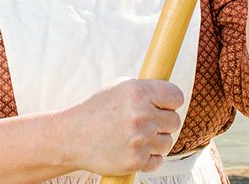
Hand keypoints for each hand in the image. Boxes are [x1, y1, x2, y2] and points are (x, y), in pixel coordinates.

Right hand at [59, 79, 183, 174]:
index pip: (176, 96)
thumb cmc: (97, 110)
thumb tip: (172, 95)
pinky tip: (131, 149)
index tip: (163, 105)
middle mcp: (141, 115)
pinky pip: (158, 160)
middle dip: (163, 122)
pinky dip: (148, 157)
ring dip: (155, 141)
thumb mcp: (118, 88)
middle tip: (145, 122)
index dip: (171, 102)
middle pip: (174, 121)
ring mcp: (139, 139)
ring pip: (167, 142)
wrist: (72, 137)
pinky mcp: (136, 161)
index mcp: (138, 92)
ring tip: (135, 136)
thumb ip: (146, 89)